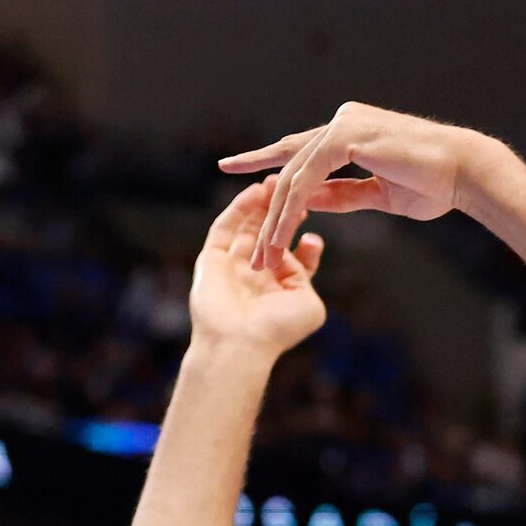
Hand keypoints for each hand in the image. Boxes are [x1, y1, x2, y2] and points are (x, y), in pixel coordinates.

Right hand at [189, 184, 326, 354]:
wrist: (240, 344)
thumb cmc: (277, 329)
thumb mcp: (310, 304)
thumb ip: (309, 274)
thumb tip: (308, 247)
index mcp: (278, 288)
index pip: (293, 257)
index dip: (303, 239)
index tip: (314, 225)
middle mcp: (255, 274)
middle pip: (270, 235)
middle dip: (283, 213)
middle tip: (297, 189)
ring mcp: (232, 265)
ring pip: (247, 226)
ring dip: (262, 204)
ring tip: (276, 181)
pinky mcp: (211, 258)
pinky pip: (225, 227)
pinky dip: (240, 208)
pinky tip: (256, 191)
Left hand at [219, 102, 481, 271]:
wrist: (466, 171)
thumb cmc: (436, 183)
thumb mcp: (380, 195)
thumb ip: (343, 195)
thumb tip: (309, 203)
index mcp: (349, 132)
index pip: (298, 151)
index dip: (265, 163)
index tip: (235, 171)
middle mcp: (341, 122)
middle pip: (289, 165)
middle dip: (267, 208)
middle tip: (253, 245)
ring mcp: (342, 125)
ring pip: (295, 174)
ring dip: (278, 217)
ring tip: (267, 250)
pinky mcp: (347, 136)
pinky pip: (309, 175)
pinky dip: (295, 205)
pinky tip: (284, 229)